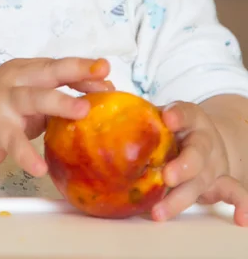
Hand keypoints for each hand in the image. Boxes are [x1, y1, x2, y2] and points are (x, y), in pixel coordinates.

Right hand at [0, 57, 111, 176]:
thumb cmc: (1, 107)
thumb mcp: (29, 95)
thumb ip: (57, 94)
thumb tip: (101, 93)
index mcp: (27, 70)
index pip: (58, 66)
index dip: (83, 68)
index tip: (106, 70)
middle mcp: (15, 81)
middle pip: (48, 72)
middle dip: (76, 72)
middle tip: (102, 77)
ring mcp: (3, 103)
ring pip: (32, 98)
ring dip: (59, 103)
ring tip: (82, 112)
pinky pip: (12, 141)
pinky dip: (26, 154)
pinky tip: (39, 167)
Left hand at [151, 102, 247, 225]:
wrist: (207, 140)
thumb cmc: (173, 129)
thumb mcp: (162, 117)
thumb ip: (139, 115)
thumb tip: (93, 106)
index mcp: (190, 119)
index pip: (186, 113)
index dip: (178, 115)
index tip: (167, 117)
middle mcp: (203, 141)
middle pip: (196, 153)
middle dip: (182, 166)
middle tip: (165, 175)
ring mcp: (212, 164)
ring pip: (201, 180)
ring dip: (181, 197)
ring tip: (159, 211)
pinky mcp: (220, 183)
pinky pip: (235, 193)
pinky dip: (241, 205)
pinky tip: (241, 219)